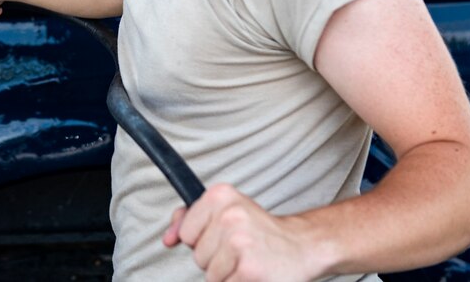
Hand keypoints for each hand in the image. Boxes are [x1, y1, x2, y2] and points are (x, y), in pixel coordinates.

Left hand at [163, 184, 321, 281]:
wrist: (302, 246)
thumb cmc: (260, 231)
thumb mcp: (225, 211)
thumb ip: (190, 219)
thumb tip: (167, 238)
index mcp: (220, 196)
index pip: (186, 232)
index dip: (202, 240)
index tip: (224, 237)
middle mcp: (230, 215)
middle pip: (198, 256)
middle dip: (216, 259)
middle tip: (241, 250)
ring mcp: (239, 243)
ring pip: (210, 274)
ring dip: (227, 274)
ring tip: (248, 261)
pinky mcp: (249, 270)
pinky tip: (254, 273)